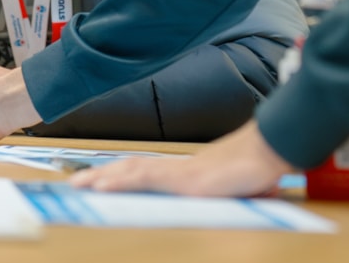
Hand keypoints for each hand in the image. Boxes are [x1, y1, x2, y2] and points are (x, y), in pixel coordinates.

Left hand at [70, 119, 293, 196]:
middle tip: (77, 182)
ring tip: (79, 184)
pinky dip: (119, 181)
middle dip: (102, 175)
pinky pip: (144, 179)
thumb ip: (227, 194)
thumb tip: (243, 197)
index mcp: (185, 172)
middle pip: (130, 167)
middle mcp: (177, 168)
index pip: (144, 171)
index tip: (100, 179)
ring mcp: (178, 172)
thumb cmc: (258, 169)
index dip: (121, 174)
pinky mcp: (182, 180)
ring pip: (130, 171)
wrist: (270, 151)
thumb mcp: (236, 190)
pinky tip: (102, 186)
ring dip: (103, 177)